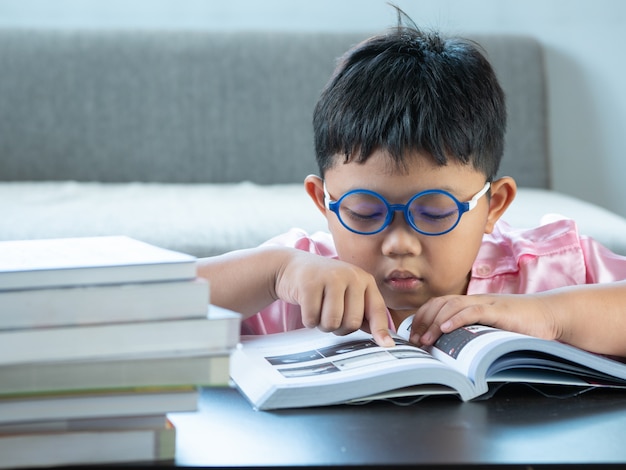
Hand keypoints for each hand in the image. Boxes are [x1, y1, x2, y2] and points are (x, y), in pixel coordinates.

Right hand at [275, 250, 394, 347]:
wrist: (292, 266)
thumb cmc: (323, 285)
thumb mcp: (347, 293)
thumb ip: (364, 313)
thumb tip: (383, 340)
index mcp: (364, 280)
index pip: (377, 309)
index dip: (380, 330)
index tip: (387, 346)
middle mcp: (351, 276)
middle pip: (352, 322)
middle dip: (339, 328)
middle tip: (330, 315)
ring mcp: (331, 277)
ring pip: (332, 323)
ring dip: (322, 325)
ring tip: (319, 310)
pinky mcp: (310, 283)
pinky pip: (312, 318)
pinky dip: (308, 320)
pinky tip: (306, 305)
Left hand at [408, 293, 559, 346]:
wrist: (549, 314)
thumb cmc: (521, 324)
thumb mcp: (491, 328)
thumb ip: (473, 332)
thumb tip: (451, 349)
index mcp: (470, 303)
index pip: (438, 304)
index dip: (422, 318)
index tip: (413, 336)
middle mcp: (474, 300)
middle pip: (439, 304)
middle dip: (423, 322)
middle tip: (415, 342)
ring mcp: (485, 303)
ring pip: (452, 307)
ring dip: (435, 324)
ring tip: (426, 340)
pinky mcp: (497, 310)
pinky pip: (472, 311)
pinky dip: (456, 319)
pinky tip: (446, 329)